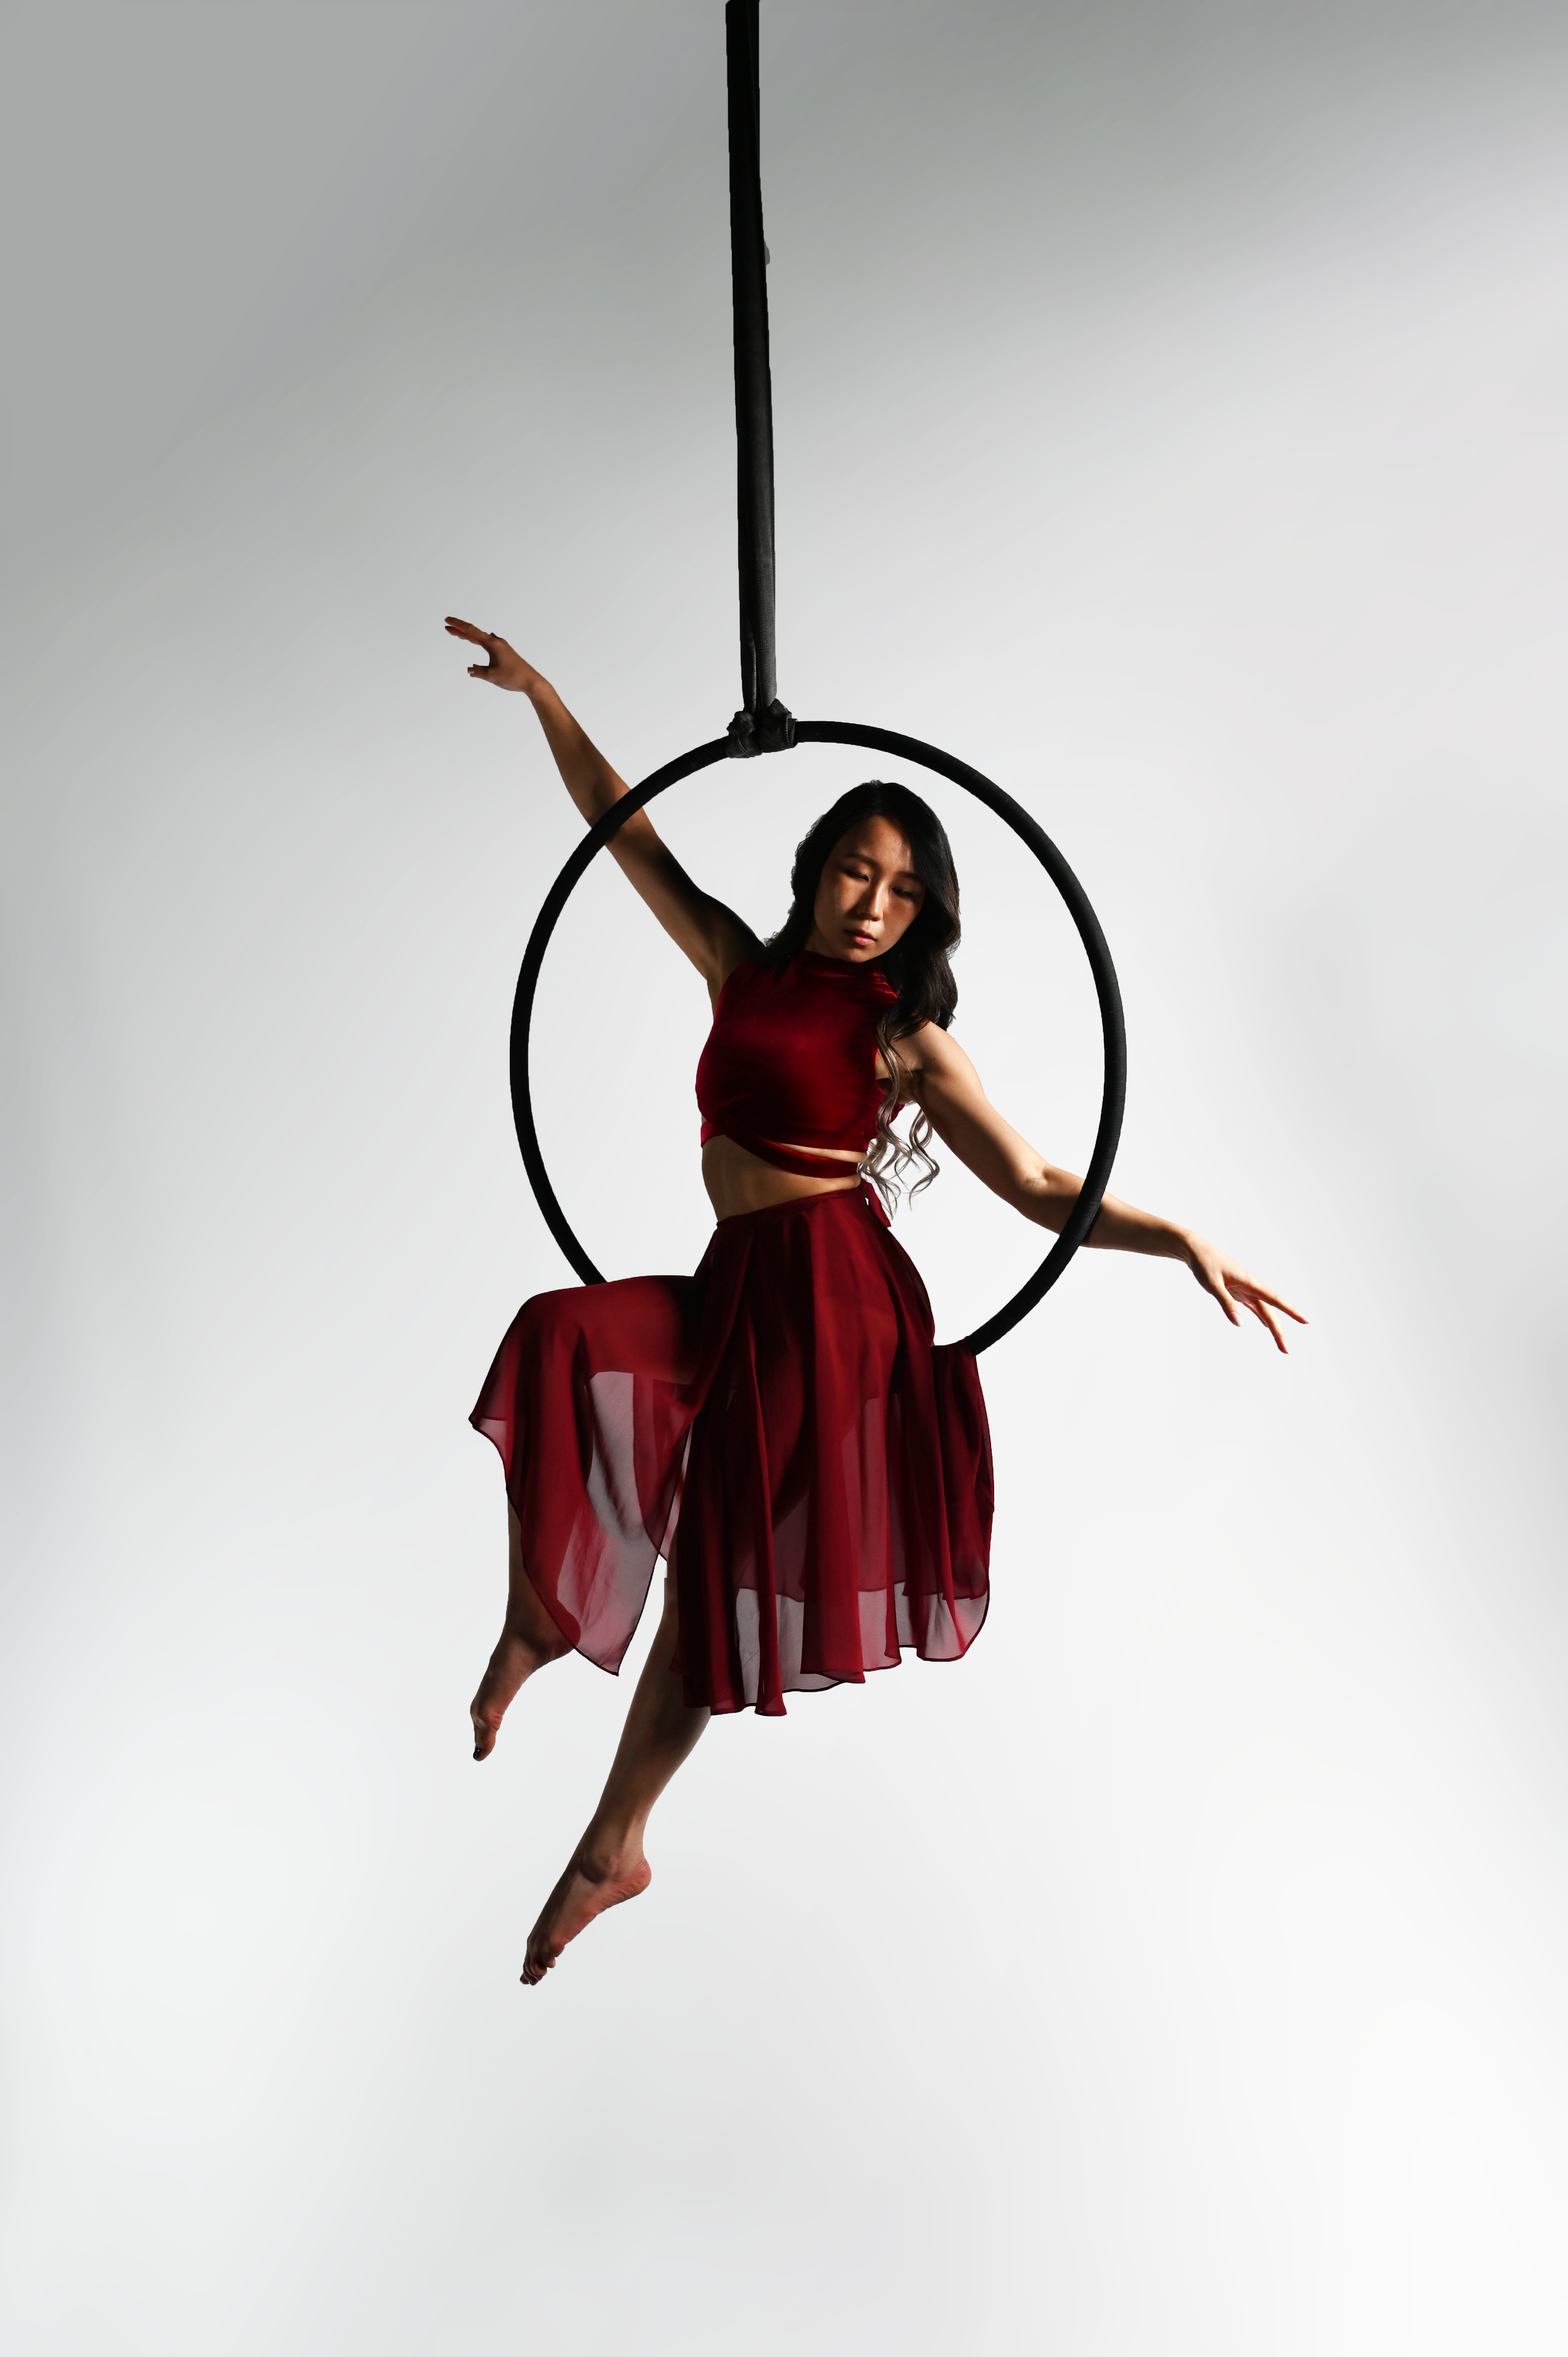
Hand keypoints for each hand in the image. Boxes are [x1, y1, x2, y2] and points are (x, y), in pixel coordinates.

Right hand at [445, 615, 542, 694]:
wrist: (531, 681)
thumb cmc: (513, 677)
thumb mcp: (492, 676)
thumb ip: (478, 671)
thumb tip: (470, 669)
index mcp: (492, 644)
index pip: (471, 631)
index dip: (458, 625)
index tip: (447, 620)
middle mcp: (496, 642)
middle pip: (474, 633)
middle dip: (460, 630)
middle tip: (447, 626)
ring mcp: (500, 646)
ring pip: (480, 637)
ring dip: (468, 635)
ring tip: (456, 634)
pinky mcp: (503, 651)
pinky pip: (486, 642)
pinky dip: (477, 640)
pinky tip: (476, 640)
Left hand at [1181, 1234, 1305, 1353]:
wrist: (1196, 1251)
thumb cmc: (1204, 1264)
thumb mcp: (1212, 1284)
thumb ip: (1226, 1303)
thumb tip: (1240, 1323)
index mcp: (1249, 1283)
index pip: (1275, 1300)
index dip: (1290, 1311)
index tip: (1305, 1320)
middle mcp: (1251, 1287)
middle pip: (1270, 1312)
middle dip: (1278, 1331)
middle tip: (1286, 1350)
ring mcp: (1245, 1289)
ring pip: (1263, 1310)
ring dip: (1272, 1326)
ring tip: (1281, 1343)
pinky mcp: (1237, 1291)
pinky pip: (1253, 1306)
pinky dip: (1260, 1316)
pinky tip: (1265, 1325)